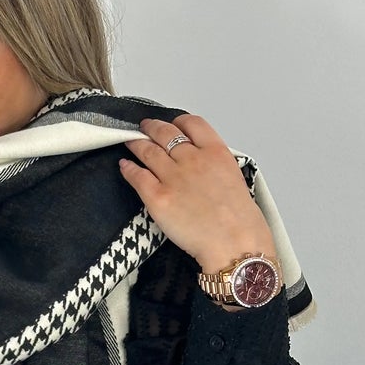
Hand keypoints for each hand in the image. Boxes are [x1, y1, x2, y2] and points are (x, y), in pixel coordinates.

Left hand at [119, 114, 273, 275]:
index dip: (178, 121)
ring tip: (130, 142)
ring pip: (148, 151)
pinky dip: (128, 168)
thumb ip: (215, 164)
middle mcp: (192, 159)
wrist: (232, 243)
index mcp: (215, 152)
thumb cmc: (239, 219)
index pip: (192, 124)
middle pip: (165, 133)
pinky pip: (137, 176)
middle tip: (144, 127)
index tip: (172, 124)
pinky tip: (125, 165)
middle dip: (152, 128)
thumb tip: (202, 164)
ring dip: (136, 144)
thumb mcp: (235, 177)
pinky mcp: (157, 197)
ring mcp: (173, 177)